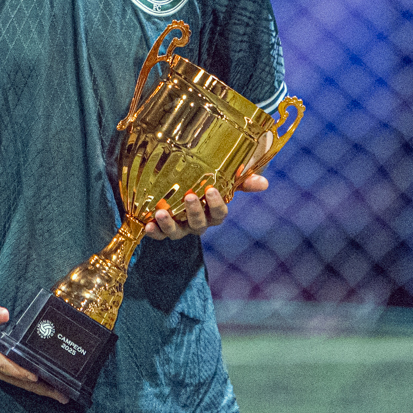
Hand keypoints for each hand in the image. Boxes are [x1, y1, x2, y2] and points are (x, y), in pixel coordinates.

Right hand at [0, 301, 69, 404]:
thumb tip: (4, 314)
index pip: (5, 365)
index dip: (21, 371)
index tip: (37, 376)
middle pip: (16, 380)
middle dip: (40, 388)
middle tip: (62, 395)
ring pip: (16, 382)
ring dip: (38, 388)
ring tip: (59, 393)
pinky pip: (13, 377)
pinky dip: (28, 382)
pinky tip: (42, 384)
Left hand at [144, 174, 267, 240]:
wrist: (172, 182)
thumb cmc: (203, 181)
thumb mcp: (222, 178)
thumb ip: (241, 179)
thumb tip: (264, 182)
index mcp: (212, 212)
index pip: (219, 213)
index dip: (216, 205)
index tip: (211, 190)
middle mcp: (197, 222)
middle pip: (199, 224)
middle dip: (194, 212)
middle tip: (189, 196)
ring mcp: (179, 227)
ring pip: (177, 232)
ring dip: (169, 224)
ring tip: (161, 213)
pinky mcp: (161, 228)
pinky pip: (159, 235)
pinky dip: (154, 232)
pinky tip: (148, 224)